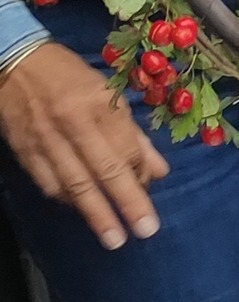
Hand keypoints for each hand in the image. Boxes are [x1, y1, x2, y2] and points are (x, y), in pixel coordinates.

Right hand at [0, 43, 165, 248]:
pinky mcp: (25, 149)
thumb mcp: (108, 94)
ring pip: (74, 183)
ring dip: (96, 214)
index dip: (141, 176)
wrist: (15, 62)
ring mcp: (46, 138)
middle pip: (105, 170)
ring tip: (113, 238)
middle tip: (144, 231)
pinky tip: (81, 212)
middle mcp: (74, 123)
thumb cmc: (70, 77)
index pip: (127, 148)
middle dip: (127, 203)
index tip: (149, 195)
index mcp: (99, 105)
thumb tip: (159, 172)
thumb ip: (134, 135)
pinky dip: (67, 200)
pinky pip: (48, 183)